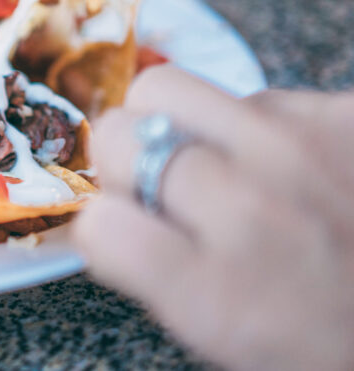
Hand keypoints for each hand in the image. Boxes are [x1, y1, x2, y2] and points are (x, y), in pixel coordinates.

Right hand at [72, 66, 353, 370]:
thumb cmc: (333, 333)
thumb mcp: (229, 334)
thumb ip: (156, 271)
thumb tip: (106, 212)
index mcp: (217, 294)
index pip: (96, 221)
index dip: (105, 227)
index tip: (129, 234)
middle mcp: (253, 210)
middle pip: (118, 132)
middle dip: (126, 157)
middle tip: (164, 186)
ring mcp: (303, 148)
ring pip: (172, 90)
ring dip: (185, 128)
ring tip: (233, 170)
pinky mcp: (349, 111)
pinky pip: (261, 94)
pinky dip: (265, 126)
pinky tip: (303, 168)